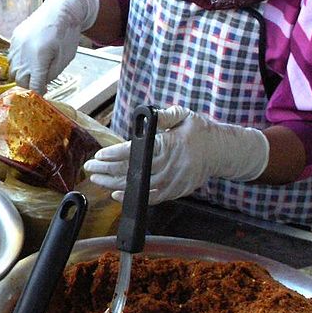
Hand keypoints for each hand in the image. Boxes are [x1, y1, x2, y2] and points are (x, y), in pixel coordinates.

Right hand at [6, 0, 99, 92]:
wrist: (59, 11)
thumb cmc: (66, 35)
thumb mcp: (64, 59)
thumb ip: (50, 75)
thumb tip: (39, 85)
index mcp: (39, 58)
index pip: (33, 85)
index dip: (38, 92)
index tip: (41, 94)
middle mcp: (24, 52)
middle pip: (20, 80)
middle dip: (29, 85)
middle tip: (38, 82)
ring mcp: (16, 45)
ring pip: (13, 70)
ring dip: (22, 75)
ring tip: (33, 71)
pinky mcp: (13, 39)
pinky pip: (11, 58)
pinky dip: (18, 63)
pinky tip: (28, 59)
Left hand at [84, 106, 269, 203]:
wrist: (222, 151)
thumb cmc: (200, 130)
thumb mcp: (184, 115)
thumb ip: (163, 116)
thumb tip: (144, 117)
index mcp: (171, 144)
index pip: (138, 151)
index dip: (116, 154)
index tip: (100, 155)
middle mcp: (171, 165)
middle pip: (133, 170)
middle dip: (107, 170)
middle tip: (89, 167)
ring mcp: (173, 181)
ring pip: (138, 186)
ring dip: (114, 183)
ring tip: (97, 178)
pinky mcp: (175, 191)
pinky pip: (150, 198)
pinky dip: (132, 197)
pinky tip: (116, 194)